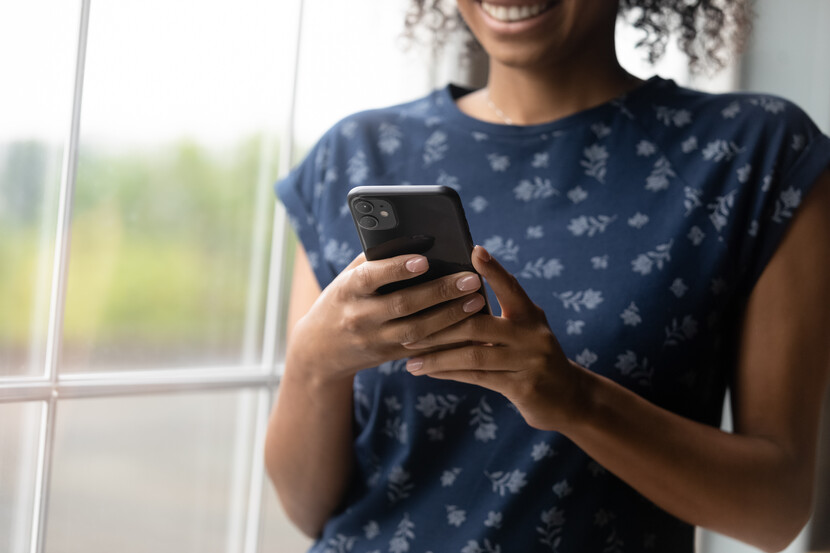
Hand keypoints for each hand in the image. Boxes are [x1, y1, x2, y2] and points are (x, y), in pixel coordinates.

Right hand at [286, 253, 486, 386]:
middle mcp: (359, 316)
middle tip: (470, 279)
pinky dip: (446, 338)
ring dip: (449, 316)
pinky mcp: (387, 356)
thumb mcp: (348, 277)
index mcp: (347, 290)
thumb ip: (376, 260)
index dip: (396, 269)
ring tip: (476, 300)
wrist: (319, 350)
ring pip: (416, 331)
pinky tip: (468, 326)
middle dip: (439, 291)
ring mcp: (374, 340)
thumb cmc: (342, 299)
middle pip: (403, 305)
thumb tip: (417, 239)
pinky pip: (421, 348)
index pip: (371, 277)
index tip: (424, 260)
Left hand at [403, 246, 586, 431]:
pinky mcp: (523, 387)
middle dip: (439, 326)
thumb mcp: (526, 331)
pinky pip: (478, 377)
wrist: (570, 399)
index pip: (510, 286)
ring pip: (474, 354)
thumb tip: (456, 296)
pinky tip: (429, 371)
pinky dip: (450, 373)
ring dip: (438, 356)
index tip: (474, 250)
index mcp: (531, 315)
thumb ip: (501, 315)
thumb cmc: (535, 358)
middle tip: (410, 327)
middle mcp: (532, 334)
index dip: (493, 269)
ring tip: (411, 358)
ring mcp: (529, 361)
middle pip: (479, 323)